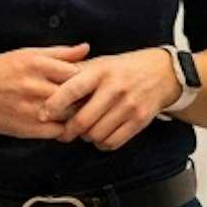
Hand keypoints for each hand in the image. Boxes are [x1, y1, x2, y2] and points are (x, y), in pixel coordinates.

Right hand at [0, 45, 94, 140]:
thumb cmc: (0, 69)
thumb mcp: (28, 53)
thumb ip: (59, 52)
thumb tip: (87, 47)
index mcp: (36, 64)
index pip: (78, 74)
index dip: (86, 80)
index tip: (88, 83)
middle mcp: (33, 86)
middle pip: (75, 96)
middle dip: (84, 99)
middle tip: (89, 100)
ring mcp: (29, 109)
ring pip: (68, 115)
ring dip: (75, 115)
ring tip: (75, 112)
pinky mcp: (25, 128)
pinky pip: (56, 132)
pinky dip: (62, 129)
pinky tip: (60, 123)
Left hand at [38, 49, 181, 150]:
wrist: (163, 73)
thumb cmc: (123, 69)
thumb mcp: (101, 63)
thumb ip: (76, 74)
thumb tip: (46, 87)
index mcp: (101, 71)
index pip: (73, 89)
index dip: (55, 104)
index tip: (43, 114)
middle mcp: (115, 88)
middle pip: (83, 120)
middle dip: (68, 131)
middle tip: (63, 132)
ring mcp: (129, 105)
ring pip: (96, 135)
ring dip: (86, 137)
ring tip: (85, 131)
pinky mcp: (140, 120)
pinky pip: (112, 142)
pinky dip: (101, 143)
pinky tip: (100, 135)